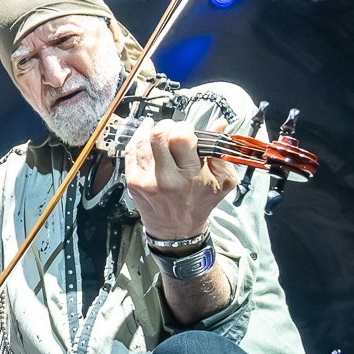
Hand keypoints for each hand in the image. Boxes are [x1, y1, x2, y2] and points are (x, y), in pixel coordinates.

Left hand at [125, 118, 239, 240]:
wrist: (176, 230)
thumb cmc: (199, 204)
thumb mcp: (222, 181)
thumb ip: (221, 151)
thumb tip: (220, 123)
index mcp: (190, 177)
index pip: (181, 137)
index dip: (185, 128)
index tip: (188, 132)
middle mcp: (166, 178)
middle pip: (159, 135)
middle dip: (168, 126)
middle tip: (173, 130)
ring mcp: (146, 180)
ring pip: (142, 140)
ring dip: (152, 130)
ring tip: (161, 131)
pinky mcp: (133, 181)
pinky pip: (130, 150)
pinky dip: (138, 138)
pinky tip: (146, 136)